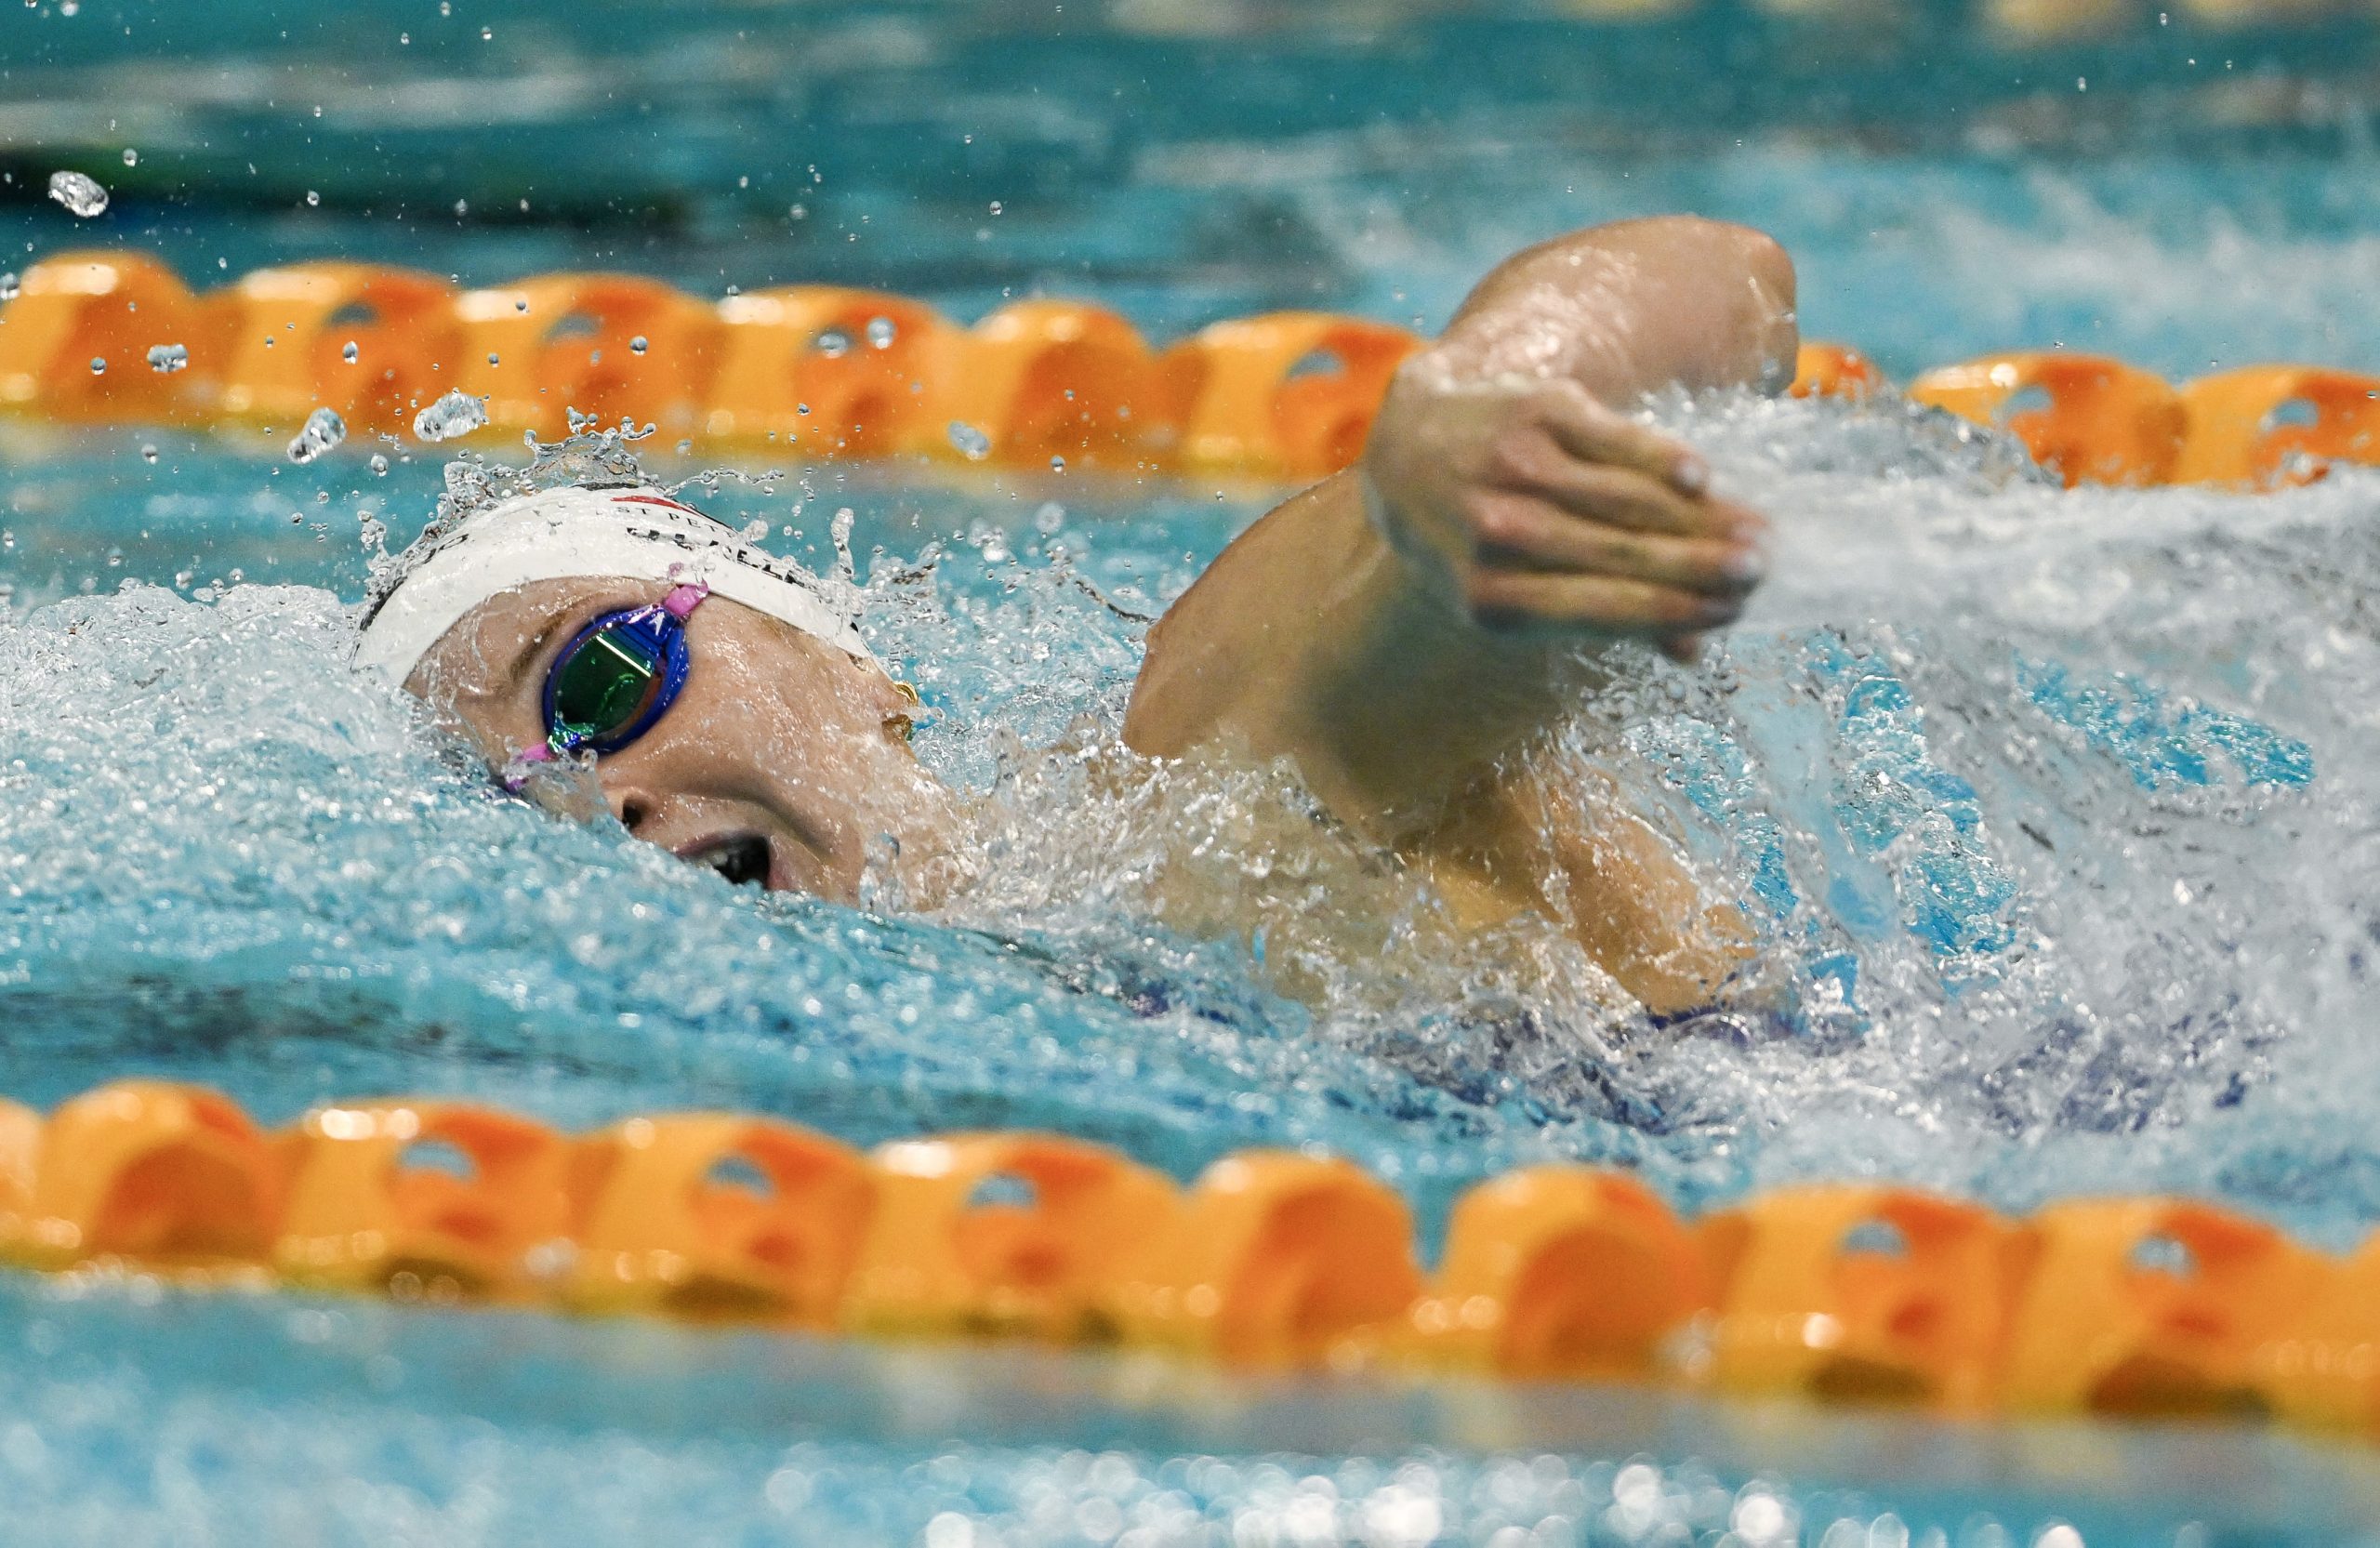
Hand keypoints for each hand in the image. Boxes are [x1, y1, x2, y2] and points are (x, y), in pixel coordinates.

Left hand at [1359, 360, 1767, 661]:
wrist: (1409, 447)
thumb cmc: (1478, 538)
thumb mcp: (1514, 592)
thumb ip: (1601, 618)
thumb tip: (1694, 654)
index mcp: (1493, 599)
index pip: (1607, 608)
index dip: (1679, 609)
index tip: (1738, 609)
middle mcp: (1499, 534)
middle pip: (1626, 553)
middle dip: (1704, 564)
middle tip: (1763, 568)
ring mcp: (1515, 468)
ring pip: (1629, 499)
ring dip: (1702, 517)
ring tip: (1756, 529)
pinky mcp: (1534, 410)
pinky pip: (1615, 440)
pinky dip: (1661, 459)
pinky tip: (1702, 478)